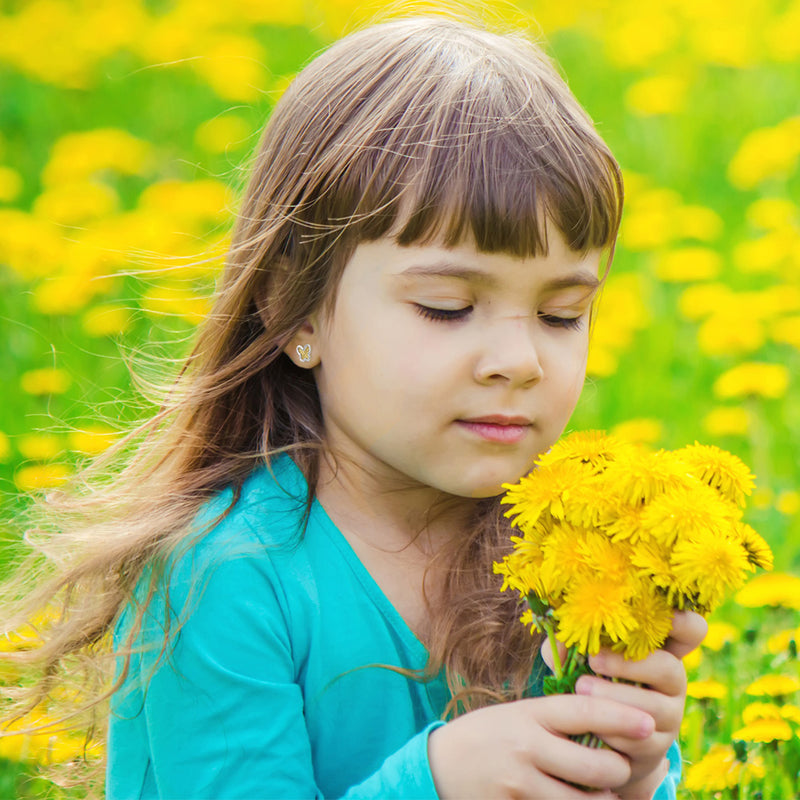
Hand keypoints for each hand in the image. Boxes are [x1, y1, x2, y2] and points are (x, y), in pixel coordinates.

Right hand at [428, 693, 654, 798]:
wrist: (437, 766)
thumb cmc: (487, 735)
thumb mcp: (517, 715)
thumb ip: (556, 720)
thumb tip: (608, 723)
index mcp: (529, 714)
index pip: (584, 711)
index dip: (621, 716)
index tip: (650, 722)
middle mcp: (526, 747)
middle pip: (595, 768)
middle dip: (618, 773)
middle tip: (619, 769)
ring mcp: (519, 784)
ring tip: (602, 793)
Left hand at [574, 611, 707, 799]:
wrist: (592, 736)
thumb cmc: (587, 678)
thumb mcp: (576, 656)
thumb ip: (569, 642)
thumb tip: (561, 638)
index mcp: (658, 648)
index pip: (692, 630)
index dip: (684, 622)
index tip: (661, 616)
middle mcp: (671, 680)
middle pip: (670, 669)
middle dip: (629, 665)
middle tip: (593, 660)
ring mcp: (669, 715)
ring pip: (655, 707)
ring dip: (616, 697)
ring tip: (581, 688)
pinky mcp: (656, 746)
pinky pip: (641, 739)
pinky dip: (613, 729)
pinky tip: (590, 721)